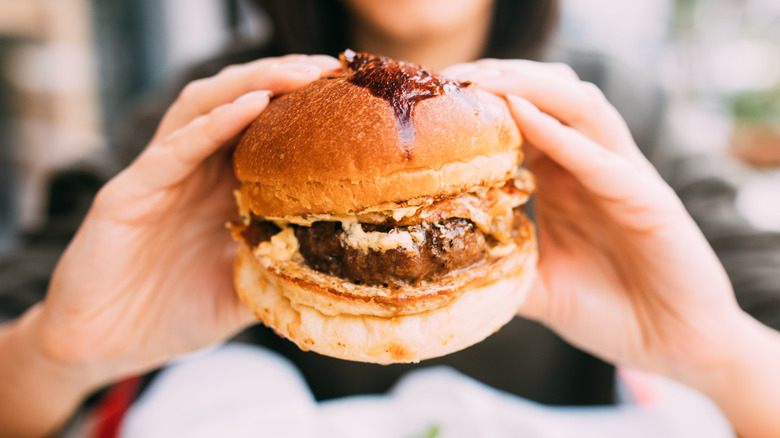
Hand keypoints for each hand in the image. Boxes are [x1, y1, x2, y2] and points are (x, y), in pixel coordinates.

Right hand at [32, 54, 340, 386]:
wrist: (106, 347)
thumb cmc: (172, 315)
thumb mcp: (243, 290)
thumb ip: (280, 270)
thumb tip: (338, 266)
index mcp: (220, 189)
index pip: (263, 132)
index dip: (302, 110)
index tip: (347, 96)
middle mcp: (193, 172)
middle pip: (237, 104)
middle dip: (282, 81)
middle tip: (328, 70)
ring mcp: (160, 177)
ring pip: (204, 108)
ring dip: (251, 84)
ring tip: (295, 73)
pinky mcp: (129, 191)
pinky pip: (173, 149)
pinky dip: (212, 123)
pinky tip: (249, 104)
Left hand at [442, 60, 741, 379]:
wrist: (674, 345)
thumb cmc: (609, 311)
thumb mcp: (538, 287)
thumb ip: (500, 268)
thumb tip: (442, 269)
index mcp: (564, 179)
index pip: (522, 120)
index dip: (481, 104)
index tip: (434, 101)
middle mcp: (592, 166)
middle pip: (549, 96)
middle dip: (500, 79)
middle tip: (449, 79)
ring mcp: (623, 176)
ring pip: (580, 106)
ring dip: (530, 87)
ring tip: (482, 81)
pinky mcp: (649, 199)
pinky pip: (602, 159)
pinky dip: (561, 135)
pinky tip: (523, 117)